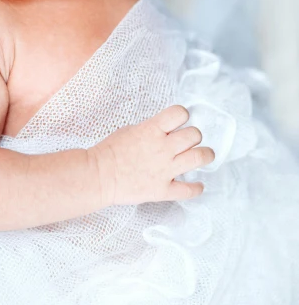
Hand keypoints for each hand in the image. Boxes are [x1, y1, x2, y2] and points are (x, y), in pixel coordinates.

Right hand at [90, 105, 213, 205]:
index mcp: (152, 130)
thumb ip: (150, 130)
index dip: (183, 115)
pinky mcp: (163, 189)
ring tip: (205, 155)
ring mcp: (165, 170)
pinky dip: (196, 188)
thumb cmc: (109, 150)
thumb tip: (162, 130)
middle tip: (190, 140)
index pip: (179, 113)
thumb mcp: (130, 130)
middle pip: (194, 135)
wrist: (99, 175)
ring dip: (205, 155)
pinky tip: (197, 185)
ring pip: (199, 158)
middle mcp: (163, 148)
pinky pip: (188, 190)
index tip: (181, 120)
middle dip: (194, 135)